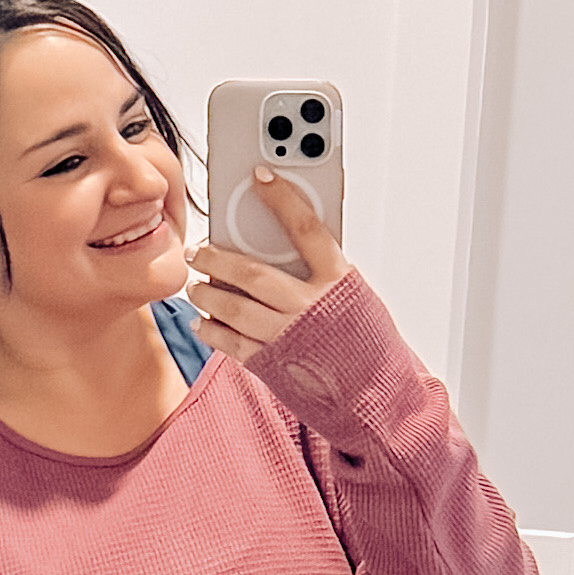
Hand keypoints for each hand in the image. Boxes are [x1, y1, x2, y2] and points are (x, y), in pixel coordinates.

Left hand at [185, 165, 348, 360]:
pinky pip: (231, 344)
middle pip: (252, 272)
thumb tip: (284, 246)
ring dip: (207, 293)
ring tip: (197, 285)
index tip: (261, 177)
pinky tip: (201, 321)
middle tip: (199, 250)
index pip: (306, 227)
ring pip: (233, 308)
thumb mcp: (355, 296)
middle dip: (217, 258)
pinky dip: (211, 330)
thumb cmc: (367, 344)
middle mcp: (310, 307)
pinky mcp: (273, 365)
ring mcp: (288, 337)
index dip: (282, 198)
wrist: (376, 397)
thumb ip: (323, 272)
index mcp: (338, 282)